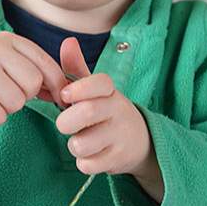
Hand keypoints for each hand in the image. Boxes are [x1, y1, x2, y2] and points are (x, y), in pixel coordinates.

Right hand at [0, 31, 69, 130]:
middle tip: (4, 94)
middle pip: (34, 84)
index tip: (56, 98)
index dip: (55, 86)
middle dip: (24, 97)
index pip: (47, 65)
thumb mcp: (9, 67)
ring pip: (17, 102)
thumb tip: (68, 90)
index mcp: (8, 39)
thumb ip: (37, 73)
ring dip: (6, 109)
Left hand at [55, 37, 151, 175]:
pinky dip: (83, 162)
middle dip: (66, 122)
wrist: (140, 142)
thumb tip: (67, 41)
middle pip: (86, 113)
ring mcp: (120, 136)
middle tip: (65, 125)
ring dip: (74, 145)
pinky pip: (88, 164)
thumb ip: (76, 69)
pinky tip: (92, 155)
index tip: (65, 96)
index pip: (99, 82)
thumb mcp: (94, 90)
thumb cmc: (106, 112)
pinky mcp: (118, 159)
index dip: (78, 88)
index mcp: (110, 91)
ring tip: (81, 141)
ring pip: (82, 143)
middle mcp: (118, 111)